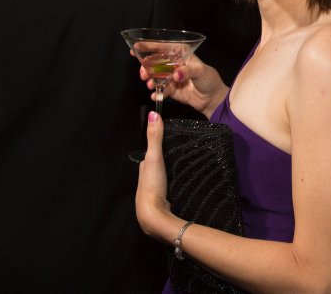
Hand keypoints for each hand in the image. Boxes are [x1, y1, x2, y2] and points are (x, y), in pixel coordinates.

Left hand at [135, 111, 177, 242]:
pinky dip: (176, 185)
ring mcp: (155, 192)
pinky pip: (170, 189)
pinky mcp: (164, 202)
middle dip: (168, 162)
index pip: (152, 154)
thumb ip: (154, 137)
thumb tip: (153, 113)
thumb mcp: (154, 157)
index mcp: (144, 168)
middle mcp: (147, 180)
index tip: (173, 140)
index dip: (160, 147)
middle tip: (183, 154)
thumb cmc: (151, 186)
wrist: (154, 216)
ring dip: (172, 174)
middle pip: (159, 167)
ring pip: (164, 178)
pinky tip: (184, 185)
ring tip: (186, 168)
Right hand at [138, 55, 226, 117]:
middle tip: (143, 73)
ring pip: (155, 76)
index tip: (136, 47)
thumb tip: (176, 73)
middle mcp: (174, 64)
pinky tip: (155, 95)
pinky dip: (156, 93)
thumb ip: (188, 71)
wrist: (212, 99)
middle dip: (146, 66)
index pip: (163, 47)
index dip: (149, 46)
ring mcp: (170, 77)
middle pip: (155, 62)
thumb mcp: (201, 71)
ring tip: (150, 84)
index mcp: (181, 54)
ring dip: (150, 79)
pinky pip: (160, 89)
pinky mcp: (170, 89)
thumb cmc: (210, 80)